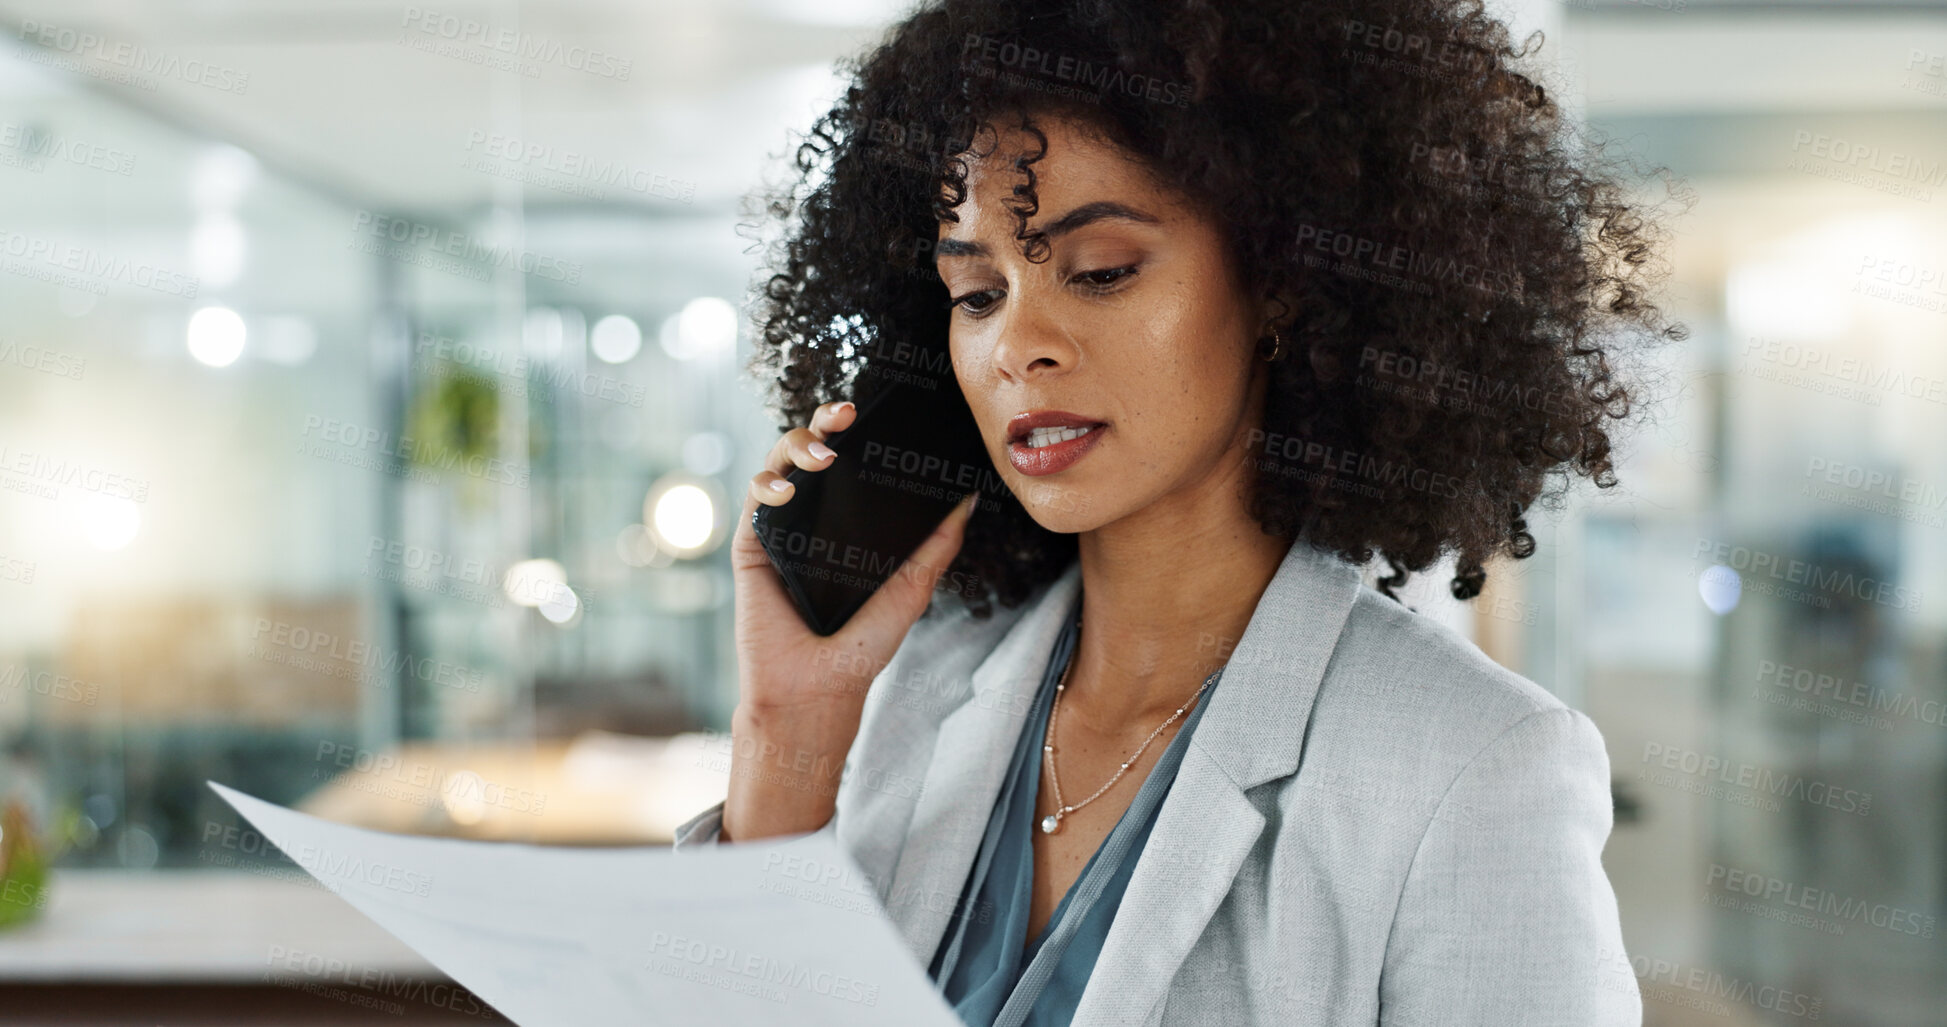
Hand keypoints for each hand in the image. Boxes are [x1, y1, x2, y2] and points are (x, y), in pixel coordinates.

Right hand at [731, 400, 977, 719]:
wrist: (817, 688)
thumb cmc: (862, 647)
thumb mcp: (911, 589)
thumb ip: (937, 545)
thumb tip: (968, 500)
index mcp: (848, 525)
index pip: (851, 465)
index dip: (856, 433)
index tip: (874, 413)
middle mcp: (813, 520)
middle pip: (811, 451)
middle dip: (823, 421)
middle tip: (846, 412)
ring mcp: (781, 530)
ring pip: (777, 464)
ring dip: (795, 444)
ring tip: (824, 455)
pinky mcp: (752, 546)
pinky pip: (754, 499)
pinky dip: (769, 484)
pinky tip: (788, 491)